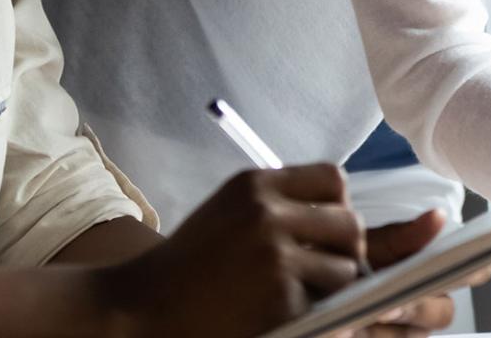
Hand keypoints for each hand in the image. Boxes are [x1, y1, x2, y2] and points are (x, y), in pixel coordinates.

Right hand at [97, 165, 370, 337]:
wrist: (140, 308)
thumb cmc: (187, 265)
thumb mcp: (229, 212)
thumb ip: (278, 204)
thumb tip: (341, 215)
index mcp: (254, 184)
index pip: (333, 179)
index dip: (338, 206)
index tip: (327, 230)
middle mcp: (266, 212)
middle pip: (350, 223)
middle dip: (346, 249)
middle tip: (327, 268)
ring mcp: (273, 255)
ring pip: (345, 266)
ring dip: (332, 285)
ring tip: (301, 293)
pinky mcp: (278, 296)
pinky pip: (324, 302)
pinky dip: (313, 311)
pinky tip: (281, 310)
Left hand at [333, 210, 490, 337]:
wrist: (309, 282)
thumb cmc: (345, 259)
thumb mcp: (369, 244)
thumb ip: (404, 236)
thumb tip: (438, 216)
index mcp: (434, 271)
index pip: (474, 273)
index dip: (474, 270)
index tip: (456, 264)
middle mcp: (429, 304)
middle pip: (445, 312)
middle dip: (419, 306)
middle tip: (392, 301)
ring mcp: (410, 331)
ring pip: (418, 333)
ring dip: (394, 324)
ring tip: (365, 312)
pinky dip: (377, 334)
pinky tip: (353, 326)